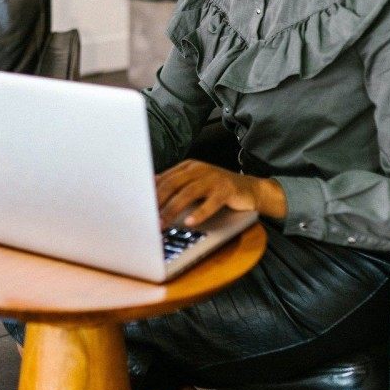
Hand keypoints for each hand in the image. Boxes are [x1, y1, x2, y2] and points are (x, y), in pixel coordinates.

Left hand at [155, 160, 274, 227]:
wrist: (250, 189)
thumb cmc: (218, 188)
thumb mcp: (195, 183)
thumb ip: (176, 185)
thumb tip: (150, 188)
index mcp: (189, 167)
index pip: (165, 178)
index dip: (152, 193)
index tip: (140, 207)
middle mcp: (200, 170)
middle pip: (173, 184)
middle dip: (158, 202)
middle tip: (148, 218)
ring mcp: (214, 178)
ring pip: (189, 193)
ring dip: (173, 209)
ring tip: (163, 223)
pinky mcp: (227, 190)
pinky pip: (211, 203)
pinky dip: (199, 213)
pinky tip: (190, 222)